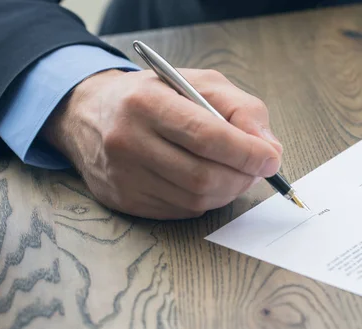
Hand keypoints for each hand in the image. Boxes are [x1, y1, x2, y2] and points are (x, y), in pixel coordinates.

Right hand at [43, 68, 281, 219]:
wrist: (90, 114)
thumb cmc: (155, 95)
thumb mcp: (200, 83)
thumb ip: (241, 108)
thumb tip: (269, 148)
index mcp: (146, 102)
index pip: (206, 136)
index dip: (246, 152)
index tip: (271, 159)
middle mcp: (128, 141)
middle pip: (203, 176)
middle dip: (242, 177)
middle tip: (257, 168)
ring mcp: (123, 176)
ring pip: (195, 199)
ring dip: (228, 190)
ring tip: (235, 172)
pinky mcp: (125, 200)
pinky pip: (181, 211)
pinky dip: (206, 200)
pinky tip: (207, 182)